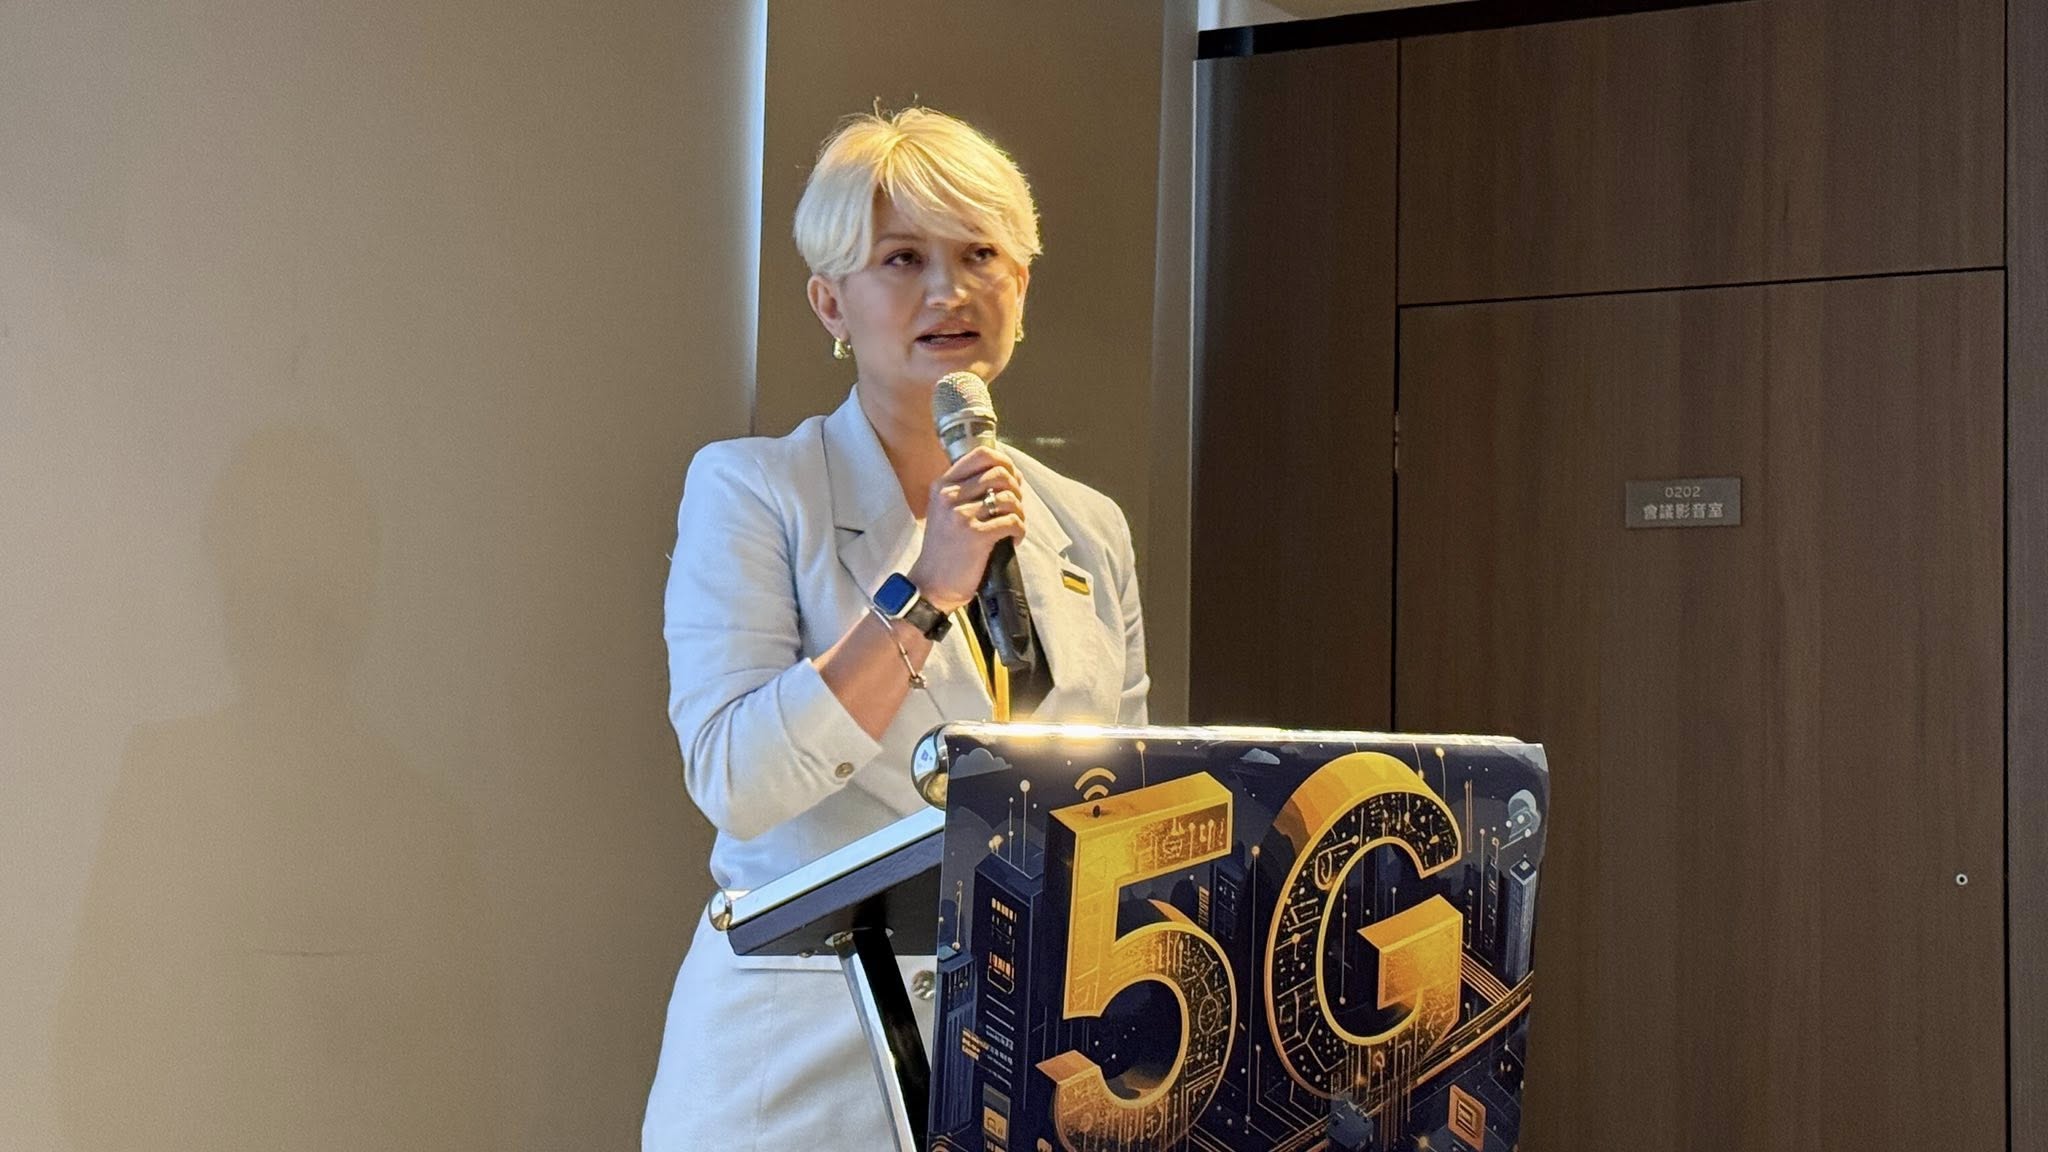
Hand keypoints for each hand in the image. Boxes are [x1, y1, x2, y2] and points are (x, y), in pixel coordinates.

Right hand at [907, 444, 1025, 611]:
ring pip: (1009, 497)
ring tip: (1013, 526)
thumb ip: (972, 490)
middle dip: (1016, 489)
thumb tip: (1012, 474)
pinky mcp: (976, 536)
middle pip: (1000, 473)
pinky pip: (1012, 521)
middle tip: (1014, 507)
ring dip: (1019, 512)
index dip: (1005, 462)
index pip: (981, 455)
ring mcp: (962, 515)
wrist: (931, 584)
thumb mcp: (947, 511)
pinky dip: (1019, 530)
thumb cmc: (944, 549)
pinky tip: (1013, 540)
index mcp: (943, 485)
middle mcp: (950, 496)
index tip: (1012, 479)